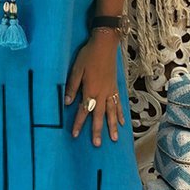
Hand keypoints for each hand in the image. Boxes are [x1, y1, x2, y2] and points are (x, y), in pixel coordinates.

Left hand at [64, 31, 125, 146]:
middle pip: (99, 116)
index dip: (79, 123)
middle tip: (97, 145)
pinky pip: (118, 104)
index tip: (75, 135)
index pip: (83, 110)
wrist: (105, 45)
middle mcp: (102, 94)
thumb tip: (67, 103)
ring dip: (112, 127)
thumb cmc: (88, 56)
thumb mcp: (76, 70)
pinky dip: (120, 114)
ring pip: (112, 113)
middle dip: (97, 131)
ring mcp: (110, 91)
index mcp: (90, 90)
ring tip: (114, 139)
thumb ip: (72, 87)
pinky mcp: (115, 88)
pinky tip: (122, 123)